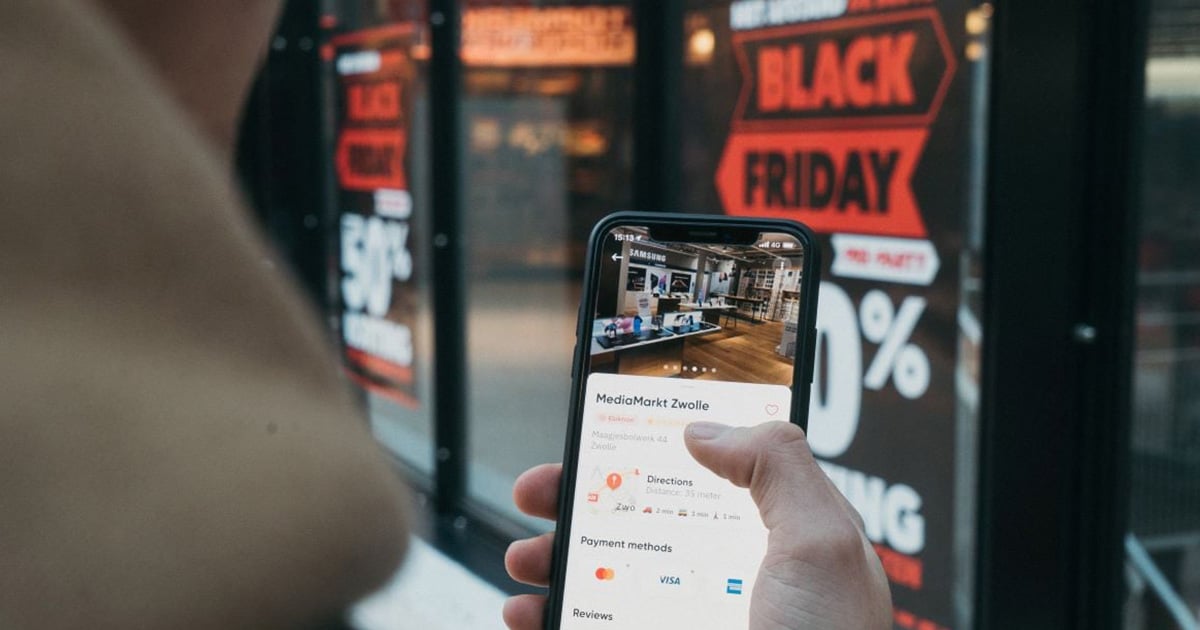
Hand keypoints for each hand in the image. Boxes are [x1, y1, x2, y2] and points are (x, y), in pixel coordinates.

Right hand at [502, 421, 891, 628]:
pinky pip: (590, 627)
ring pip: (606, 577)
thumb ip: (776, 465)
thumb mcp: (820, 542)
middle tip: (542, 488)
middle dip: (583, 499)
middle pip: (641, 520)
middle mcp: (725, 575)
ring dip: (553, 559)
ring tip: (524, 557)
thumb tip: (706, 428)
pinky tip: (529, 612)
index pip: (709, 474)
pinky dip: (549, 618)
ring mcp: (688, 620)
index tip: (608, 427)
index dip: (657, 448)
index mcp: (770, 537)